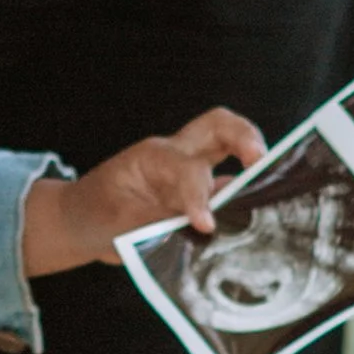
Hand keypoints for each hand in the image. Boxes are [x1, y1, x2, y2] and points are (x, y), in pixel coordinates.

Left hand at [24, 107, 266, 276]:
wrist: (79, 222)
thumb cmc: (93, 215)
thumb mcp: (117, 223)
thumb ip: (158, 222)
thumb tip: (196, 228)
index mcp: (152, 157)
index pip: (187, 170)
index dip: (198, 197)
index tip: (206, 224)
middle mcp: (174, 157)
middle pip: (218, 126)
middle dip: (244, 135)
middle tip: (262, 159)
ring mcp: (187, 174)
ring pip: (227, 148)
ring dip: (252, 160)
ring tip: (274, 181)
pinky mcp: (194, 195)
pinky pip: (225, 187)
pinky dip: (243, 195)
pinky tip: (257, 212)